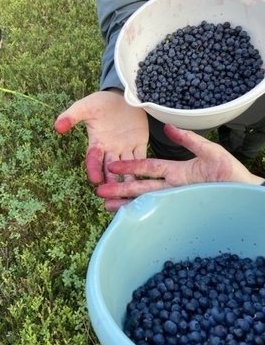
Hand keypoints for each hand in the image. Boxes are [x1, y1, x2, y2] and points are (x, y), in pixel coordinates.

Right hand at [54, 90, 148, 202]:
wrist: (122, 95)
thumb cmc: (101, 102)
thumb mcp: (85, 106)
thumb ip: (72, 116)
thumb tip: (57, 127)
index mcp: (97, 142)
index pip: (93, 159)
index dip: (93, 169)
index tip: (95, 180)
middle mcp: (110, 149)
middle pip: (110, 170)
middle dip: (110, 183)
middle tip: (111, 197)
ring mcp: (125, 148)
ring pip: (126, 168)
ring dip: (127, 181)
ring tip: (129, 195)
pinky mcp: (140, 144)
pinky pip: (142, 158)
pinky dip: (143, 168)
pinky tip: (146, 181)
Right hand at [97, 124, 263, 210]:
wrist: (245, 193)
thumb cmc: (230, 172)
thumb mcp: (209, 151)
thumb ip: (188, 140)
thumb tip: (166, 126)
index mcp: (176, 170)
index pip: (148, 167)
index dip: (130, 167)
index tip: (112, 164)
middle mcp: (172, 186)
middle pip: (141, 187)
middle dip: (121, 188)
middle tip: (100, 190)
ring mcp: (175, 200)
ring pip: (146, 202)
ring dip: (126, 204)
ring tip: (107, 205)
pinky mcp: (181, 212)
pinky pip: (159, 214)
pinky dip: (143, 215)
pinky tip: (128, 218)